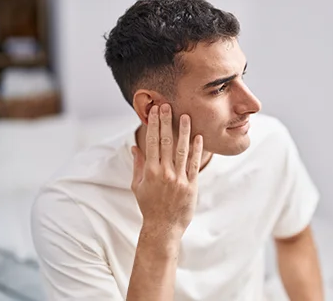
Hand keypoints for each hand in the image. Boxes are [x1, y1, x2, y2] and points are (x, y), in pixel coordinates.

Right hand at [131, 104, 202, 238]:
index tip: (154, 111)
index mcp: (149, 171)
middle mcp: (164, 173)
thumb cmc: (149, 206)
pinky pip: (195, 164)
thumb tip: (134, 147)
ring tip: (186, 116)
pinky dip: (197, 150)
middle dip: (166, 122)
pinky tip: (198, 137)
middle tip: (167, 105)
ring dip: (184, 132)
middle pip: (165, 142)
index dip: (153, 125)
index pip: (151, 142)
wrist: (163, 227)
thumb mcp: (137, 186)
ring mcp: (178, 179)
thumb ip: (137, 165)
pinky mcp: (191, 185)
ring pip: (182, 150)